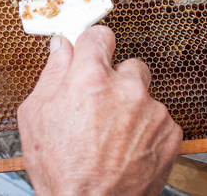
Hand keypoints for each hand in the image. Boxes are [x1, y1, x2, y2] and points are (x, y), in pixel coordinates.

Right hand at [18, 26, 182, 194]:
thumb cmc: (62, 171)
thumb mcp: (36, 116)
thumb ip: (52, 72)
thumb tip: (61, 46)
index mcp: (91, 80)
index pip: (100, 36)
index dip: (93, 44)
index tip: (94, 50)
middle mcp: (127, 89)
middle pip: (129, 64)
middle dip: (117, 80)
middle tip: (103, 107)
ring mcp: (153, 110)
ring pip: (145, 94)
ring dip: (133, 106)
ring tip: (114, 135)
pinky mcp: (170, 131)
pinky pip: (160, 117)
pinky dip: (147, 128)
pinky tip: (129, 146)